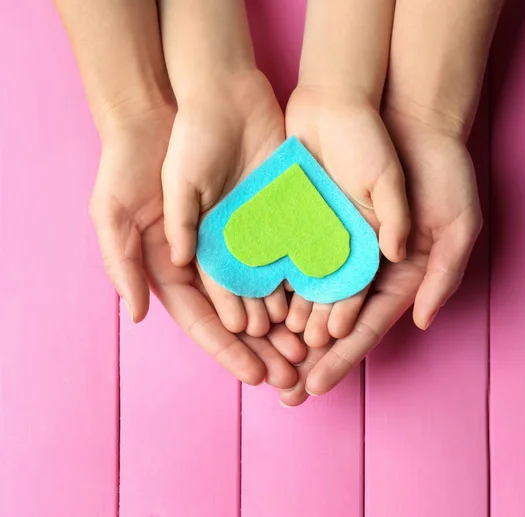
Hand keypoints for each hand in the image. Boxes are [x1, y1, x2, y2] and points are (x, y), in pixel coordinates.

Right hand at [91, 106, 301, 388]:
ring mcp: (245, 237)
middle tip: (292, 375)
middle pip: (242, 313)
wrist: (198, 102)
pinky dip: (302, 281)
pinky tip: (320, 303)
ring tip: (311, 349)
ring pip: (270, 290)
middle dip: (265, 347)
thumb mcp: (117, 207)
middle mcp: (214, 257)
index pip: (204, 318)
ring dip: (290, 322)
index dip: (228, 349)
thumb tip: (139, 314)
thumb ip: (125, 260)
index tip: (254, 375)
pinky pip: (289, 254)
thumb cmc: (141, 157)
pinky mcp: (273, 214)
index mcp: (178, 264)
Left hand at [280, 117, 481, 405]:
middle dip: (310, 357)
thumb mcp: (456, 222)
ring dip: (287, 328)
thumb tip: (420, 321)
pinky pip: (291, 254)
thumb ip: (442, 274)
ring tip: (265, 357)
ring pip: (307, 293)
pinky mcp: (312, 215)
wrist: (402, 109)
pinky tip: (256, 306)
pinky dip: (276, 282)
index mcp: (398, 272)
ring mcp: (335, 240)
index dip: (342, 357)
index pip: (366, 324)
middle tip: (285, 391)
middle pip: (333, 319)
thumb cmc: (439, 167)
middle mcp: (364, 263)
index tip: (316, 385)